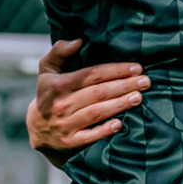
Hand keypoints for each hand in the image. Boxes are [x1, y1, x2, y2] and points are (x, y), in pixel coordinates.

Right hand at [25, 39, 148, 166]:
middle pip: (98, 92)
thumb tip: (79, 41)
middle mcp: (62, 104)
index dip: (116, 70)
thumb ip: (59, 51)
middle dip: (124, 85)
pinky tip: (120, 124)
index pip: (92, 74)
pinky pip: (89, 136)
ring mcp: (66, 124)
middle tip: (145, 82)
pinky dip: (104, 130)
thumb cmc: (49, 94)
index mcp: (59, 84)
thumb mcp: (47, 70)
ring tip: (138, 97)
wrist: (37, 130)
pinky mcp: (70, 142)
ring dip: (119, 104)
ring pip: (96, 112)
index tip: (136, 67)